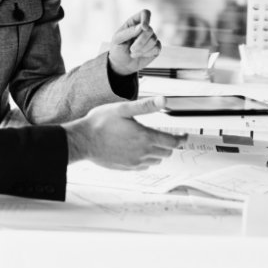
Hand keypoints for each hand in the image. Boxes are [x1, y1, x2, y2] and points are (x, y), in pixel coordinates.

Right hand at [64, 96, 185, 169]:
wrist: (83, 141)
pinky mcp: (126, 167)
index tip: (185, 136)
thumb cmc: (100, 123)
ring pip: (156, 160)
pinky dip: (146, 159)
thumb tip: (164, 100)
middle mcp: (143, 152)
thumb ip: (145, 106)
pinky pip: (144, 166)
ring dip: (158, 152)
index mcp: (145, 137)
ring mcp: (135, 162)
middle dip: (169, 145)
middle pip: (166, 152)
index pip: (172, 142)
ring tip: (150, 143)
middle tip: (165, 137)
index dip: (181, 139)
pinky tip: (138, 151)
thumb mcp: (122, 109)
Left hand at [108, 9, 161, 75]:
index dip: (146, 19)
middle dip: (140, 41)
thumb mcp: (117, 40)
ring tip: (133, 53)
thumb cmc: (118, 49)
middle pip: (149, 30)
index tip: (143, 28)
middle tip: (131, 49)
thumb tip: (142, 27)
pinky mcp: (156, 47)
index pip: (145, 13)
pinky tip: (140, 55)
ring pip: (153, 40)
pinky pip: (157, 48)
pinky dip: (146, 53)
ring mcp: (151, 38)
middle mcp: (144, 29)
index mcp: (133, 23)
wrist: (121, 64)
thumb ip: (128, 32)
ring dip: (142, 49)